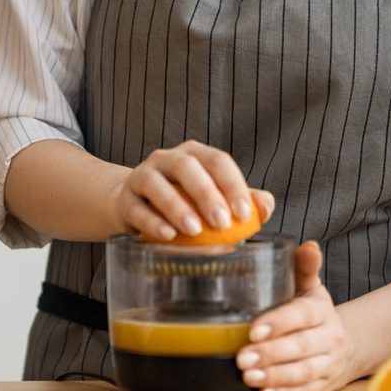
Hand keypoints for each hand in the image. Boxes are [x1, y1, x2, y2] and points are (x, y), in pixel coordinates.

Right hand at [109, 140, 273, 240]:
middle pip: (187, 167)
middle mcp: (167, 159)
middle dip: (206, 193)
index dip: (233, 184)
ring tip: (194, 230)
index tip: (245, 213)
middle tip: (222, 222)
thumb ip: (242, 201)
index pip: (217, 160)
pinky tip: (167, 236)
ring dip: (176, 206)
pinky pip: (136, 208)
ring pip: (157, 183)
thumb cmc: (183, 202)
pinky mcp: (125, 199)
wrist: (134, 206)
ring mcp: (143, 176)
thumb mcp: (213, 198)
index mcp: (195, 154)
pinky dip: (151, 222)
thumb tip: (265, 208)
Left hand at [236, 241, 354, 390]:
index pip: (301, 315)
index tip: (254, 330)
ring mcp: (329, 363)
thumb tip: (308, 245)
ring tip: (248, 376)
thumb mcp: (311, 287)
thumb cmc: (315, 311)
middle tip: (242, 357)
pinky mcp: (325, 385)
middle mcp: (329, 337)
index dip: (279, 323)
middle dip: (271, 354)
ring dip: (275, 376)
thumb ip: (303, 267)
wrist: (346, 341)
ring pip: (303, 372)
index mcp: (321, 309)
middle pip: (301, 346)